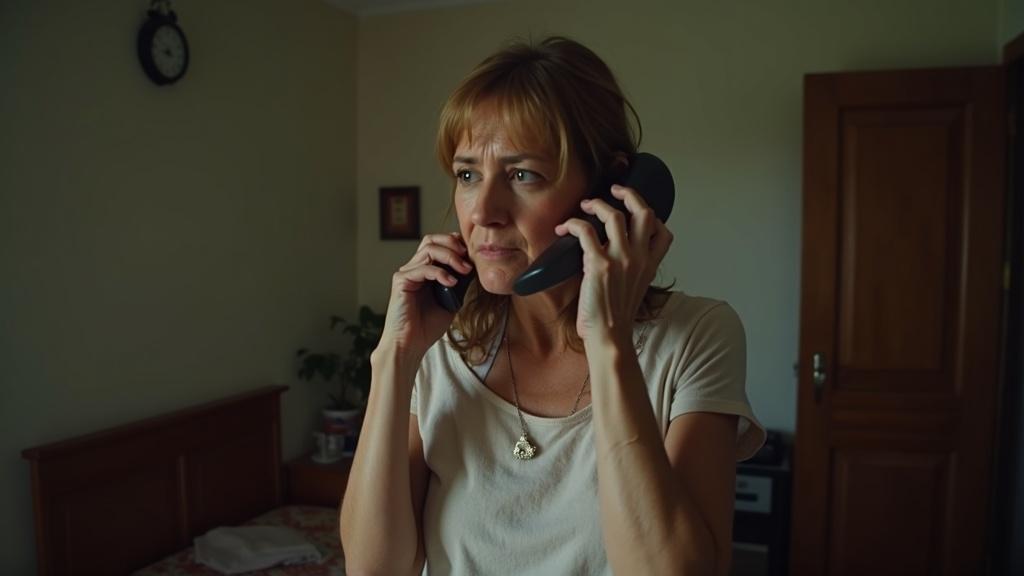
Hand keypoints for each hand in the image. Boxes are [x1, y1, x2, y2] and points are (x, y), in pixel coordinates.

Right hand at [378, 232, 473, 361]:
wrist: (411, 345)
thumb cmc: (428, 326)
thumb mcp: (452, 300)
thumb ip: (459, 283)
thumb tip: (473, 267)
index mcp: (425, 270)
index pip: (439, 244)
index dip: (455, 244)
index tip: (472, 255)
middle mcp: (414, 268)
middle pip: (431, 240)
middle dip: (452, 243)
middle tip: (467, 256)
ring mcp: (407, 273)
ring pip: (428, 249)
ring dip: (450, 257)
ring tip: (464, 270)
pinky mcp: (401, 281)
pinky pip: (422, 268)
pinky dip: (440, 273)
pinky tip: (451, 283)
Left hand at [554, 184, 672, 342]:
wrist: (609, 337)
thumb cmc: (615, 318)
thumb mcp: (633, 291)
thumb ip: (629, 270)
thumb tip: (611, 255)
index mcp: (650, 266)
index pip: (664, 232)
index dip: (652, 217)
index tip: (637, 212)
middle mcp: (639, 258)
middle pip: (644, 212)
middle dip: (629, 194)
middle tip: (615, 190)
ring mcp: (621, 259)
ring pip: (615, 215)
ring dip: (597, 204)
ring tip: (586, 204)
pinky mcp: (599, 263)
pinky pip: (586, 230)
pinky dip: (573, 223)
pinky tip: (565, 227)